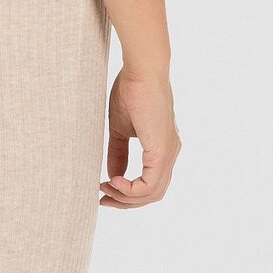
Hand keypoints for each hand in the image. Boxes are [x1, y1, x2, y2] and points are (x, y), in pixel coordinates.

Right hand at [99, 65, 179, 208]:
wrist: (141, 71)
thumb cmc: (130, 91)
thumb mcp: (120, 129)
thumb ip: (118, 153)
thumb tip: (112, 176)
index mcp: (162, 147)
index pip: (150, 182)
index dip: (128, 192)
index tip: (104, 189)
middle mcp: (170, 153)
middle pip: (153, 194)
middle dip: (126, 201)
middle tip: (102, 199)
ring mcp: (168, 153)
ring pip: (152, 193)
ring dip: (126, 197)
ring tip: (104, 188)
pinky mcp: (162, 151)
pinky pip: (149, 184)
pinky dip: (130, 189)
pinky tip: (114, 180)